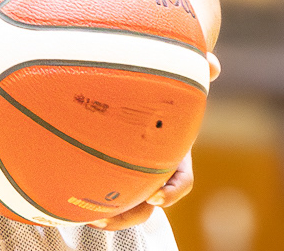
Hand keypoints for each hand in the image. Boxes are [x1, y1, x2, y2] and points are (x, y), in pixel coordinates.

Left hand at [88, 56, 217, 230]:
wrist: (146, 90)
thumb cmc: (166, 86)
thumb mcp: (180, 79)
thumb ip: (198, 70)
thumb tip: (212, 66)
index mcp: (176, 153)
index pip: (182, 180)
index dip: (172, 191)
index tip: (155, 194)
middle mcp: (157, 169)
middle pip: (151, 202)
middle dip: (134, 213)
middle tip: (109, 215)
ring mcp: (137, 173)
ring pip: (129, 204)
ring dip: (113, 214)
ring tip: (89, 216)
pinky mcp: (115, 170)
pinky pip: (110, 193)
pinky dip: (95, 199)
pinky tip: (71, 200)